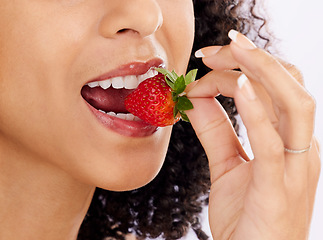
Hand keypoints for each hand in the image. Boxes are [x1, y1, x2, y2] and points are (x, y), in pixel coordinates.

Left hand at [185, 30, 320, 239]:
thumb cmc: (247, 217)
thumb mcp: (227, 165)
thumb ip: (215, 130)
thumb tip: (195, 99)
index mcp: (290, 141)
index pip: (274, 88)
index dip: (241, 67)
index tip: (204, 62)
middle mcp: (301, 148)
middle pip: (289, 85)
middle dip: (253, 58)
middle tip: (214, 49)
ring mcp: (295, 167)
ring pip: (294, 103)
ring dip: (262, 70)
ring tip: (233, 49)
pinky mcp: (278, 188)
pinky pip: (273, 143)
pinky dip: (258, 111)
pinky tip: (240, 87)